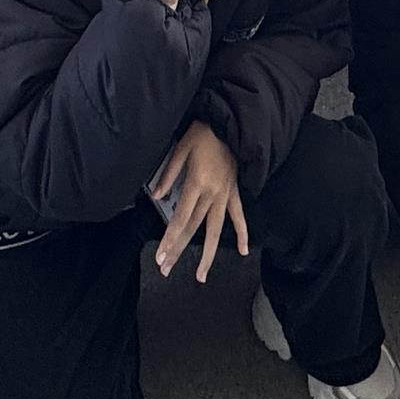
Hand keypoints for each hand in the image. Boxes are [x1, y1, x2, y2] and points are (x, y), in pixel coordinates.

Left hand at [151, 122, 248, 280]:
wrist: (231, 121)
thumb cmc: (204, 132)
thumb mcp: (181, 148)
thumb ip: (169, 174)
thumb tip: (156, 196)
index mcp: (197, 183)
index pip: (181, 218)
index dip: (170, 239)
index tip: (161, 257)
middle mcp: (212, 193)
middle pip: (193, 228)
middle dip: (179, 250)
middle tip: (166, 270)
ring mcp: (225, 194)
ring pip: (216, 230)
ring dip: (208, 255)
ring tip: (201, 277)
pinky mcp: (235, 191)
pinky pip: (239, 215)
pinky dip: (243, 233)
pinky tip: (243, 251)